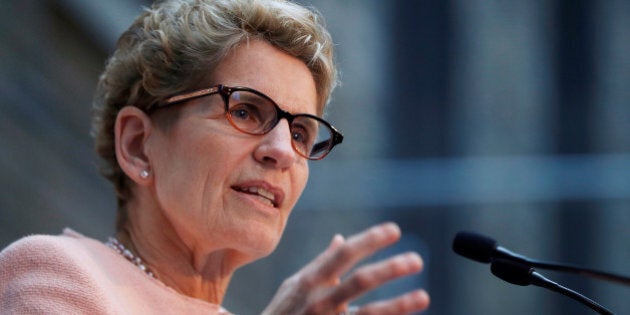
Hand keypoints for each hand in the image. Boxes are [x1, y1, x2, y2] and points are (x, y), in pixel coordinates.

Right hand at [262, 222, 429, 314]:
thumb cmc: (284, 313)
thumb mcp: (296, 285)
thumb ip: (322, 263)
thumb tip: (341, 239)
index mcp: (311, 280)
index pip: (344, 254)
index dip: (370, 240)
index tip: (395, 230)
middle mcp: (320, 301)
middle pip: (360, 281)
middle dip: (390, 269)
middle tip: (417, 260)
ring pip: (368, 314)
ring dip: (398, 305)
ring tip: (423, 296)